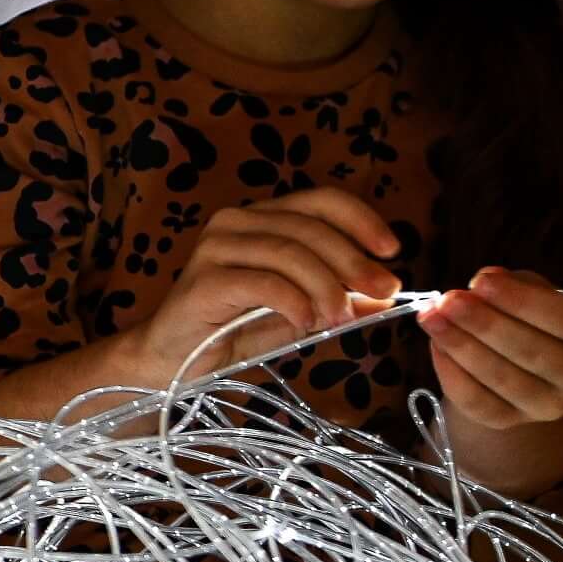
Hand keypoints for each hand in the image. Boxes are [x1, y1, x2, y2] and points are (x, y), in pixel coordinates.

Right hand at [117, 188, 404, 382]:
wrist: (170, 361)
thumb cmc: (232, 332)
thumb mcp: (297, 310)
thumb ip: (336, 296)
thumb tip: (386, 294)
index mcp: (261, 219)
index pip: (320, 200)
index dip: (362, 220)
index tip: (393, 250)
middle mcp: (236, 222)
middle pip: (309, 227)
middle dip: (354, 260)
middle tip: (383, 290)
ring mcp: (215, 247)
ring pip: (289, 252)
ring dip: (326, 286)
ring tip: (340, 316)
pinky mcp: (204, 280)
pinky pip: (263, 282)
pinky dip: (294, 301)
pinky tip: (307, 321)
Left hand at [418, 268, 562, 429]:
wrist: (524, 364)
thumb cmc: (535, 317)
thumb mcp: (537, 291)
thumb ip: (517, 284)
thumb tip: (484, 283)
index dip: (520, 301)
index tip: (481, 281)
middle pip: (531, 352)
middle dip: (483, 324)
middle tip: (447, 300)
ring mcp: (550, 407)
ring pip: (502, 379)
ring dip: (460, 346)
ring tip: (431, 318)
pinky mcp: (513, 423)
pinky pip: (479, 403)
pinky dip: (452, 374)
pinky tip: (436, 346)